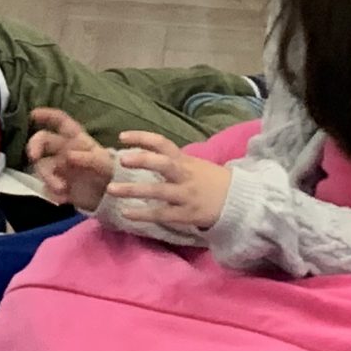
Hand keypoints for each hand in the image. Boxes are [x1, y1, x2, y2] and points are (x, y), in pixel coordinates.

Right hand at [25, 108, 116, 213]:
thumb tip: (68, 154)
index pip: (60, 122)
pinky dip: (52, 193)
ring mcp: (59, 169)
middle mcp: (64, 151)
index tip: (32, 115)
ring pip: (42, 167)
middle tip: (33, 156)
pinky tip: (64, 199)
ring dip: (48, 177)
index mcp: (76, 140)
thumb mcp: (105, 164)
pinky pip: (46, 187)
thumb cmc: (111, 174)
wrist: (113, 200)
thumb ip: (89, 158)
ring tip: (61, 190)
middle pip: (42, 141)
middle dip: (34, 146)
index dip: (47, 115)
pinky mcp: (57, 186)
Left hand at [104, 131, 231, 230]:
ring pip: (158, 191)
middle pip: (164, 164)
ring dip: (133, 190)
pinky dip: (143, 214)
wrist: (239, 201)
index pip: (163, 143)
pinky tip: (126, 213)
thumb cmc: (210, 181)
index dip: (142, 138)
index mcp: (185, 160)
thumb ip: (172, 160)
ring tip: (111, 189)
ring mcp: (185, 195)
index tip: (122, 136)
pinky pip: (162, 214)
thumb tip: (143, 152)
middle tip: (121, 160)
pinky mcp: (186, 214)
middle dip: (143, 160)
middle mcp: (184, 175)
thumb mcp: (194, 164)